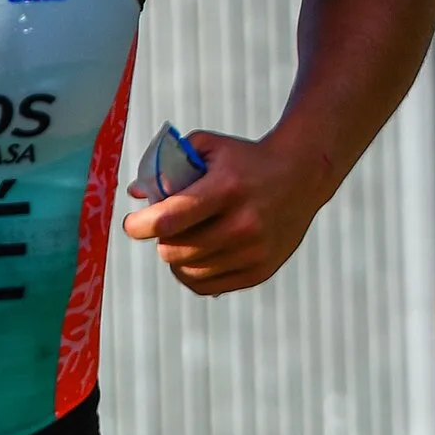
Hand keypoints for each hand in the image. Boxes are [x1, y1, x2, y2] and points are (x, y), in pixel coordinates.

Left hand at [120, 127, 330, 295]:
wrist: (301, 176)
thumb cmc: (244, 160)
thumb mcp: (209, 148)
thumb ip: (167, 165)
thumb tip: (136, 192)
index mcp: (226, 189)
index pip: (168, 219)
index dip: (140, 226)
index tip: (133, 224)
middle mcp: (242, 223)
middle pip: (174, 250)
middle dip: (161, 239)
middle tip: (168, 226)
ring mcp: (253, 251)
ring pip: (187, 271)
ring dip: (176, 257)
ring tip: (184, 238)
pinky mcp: (259, 271)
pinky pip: (206, 286)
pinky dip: (192, 274)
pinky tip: (196, 256)